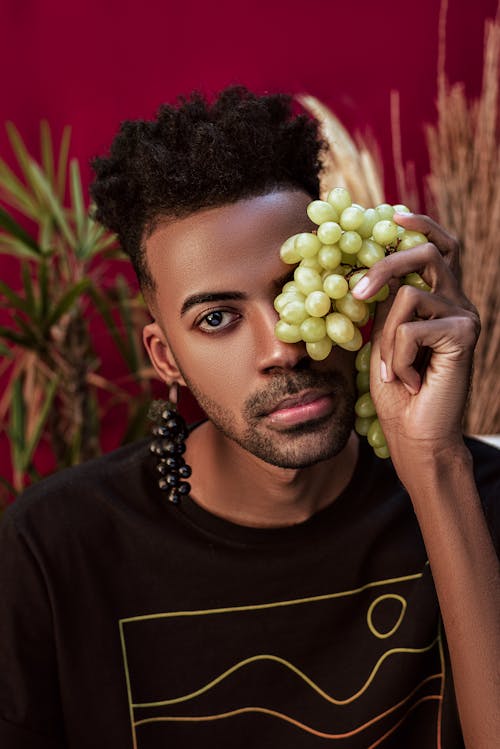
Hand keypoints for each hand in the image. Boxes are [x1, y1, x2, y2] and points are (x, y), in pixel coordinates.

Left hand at [352, 213, 479, 462]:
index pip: (440, 248)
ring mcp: (465, 316)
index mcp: (443, 299)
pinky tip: (409, 380)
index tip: (394, 215)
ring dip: (387, 337)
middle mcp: (459, 302)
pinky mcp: (465, 334)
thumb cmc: (396, 389)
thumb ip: (385, 304)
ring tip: (392, 370)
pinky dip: (397, 357)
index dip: (420, 228)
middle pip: (428, 254)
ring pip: (409, 294)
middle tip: (356, 295)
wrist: (415, 434)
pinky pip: (410, 327)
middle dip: (385, 267)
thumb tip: (368, 267)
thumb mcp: (383, 338)